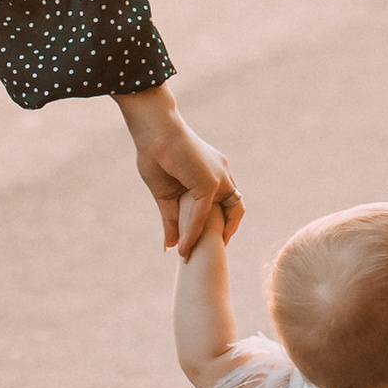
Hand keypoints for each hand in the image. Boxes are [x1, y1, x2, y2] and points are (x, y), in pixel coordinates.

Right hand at [119, 90, 242, 254]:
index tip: (212, 238)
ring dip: (209, 237)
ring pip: (219, 214)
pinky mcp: (208, 182)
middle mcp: (221, 173)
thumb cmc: (155, 154)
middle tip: (215, 251)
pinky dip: (192, 232)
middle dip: (227, 230)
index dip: (222, 220)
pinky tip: (182, 247)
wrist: (153, 131)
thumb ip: (172, 218)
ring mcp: (218, 177)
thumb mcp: (166, 194)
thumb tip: (171, 245)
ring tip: (196, 257)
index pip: (226, 200)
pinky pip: (202, 214)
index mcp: (213, 171)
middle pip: (234, 207)